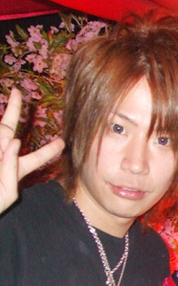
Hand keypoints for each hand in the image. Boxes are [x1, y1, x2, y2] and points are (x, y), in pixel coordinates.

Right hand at [1, 88, 64, 212]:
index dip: (49, 150)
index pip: (36, 158)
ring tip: (13, 101)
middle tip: (18, 92)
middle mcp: (1, 156)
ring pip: (0, 131)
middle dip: (13, 110)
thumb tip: (14, 142)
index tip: (63, 142)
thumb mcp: (7, 193)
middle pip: (7, 129)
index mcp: (15, 169)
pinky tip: (7, 145)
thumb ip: (12, 170)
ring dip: (7, 118)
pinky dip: (3, 150)